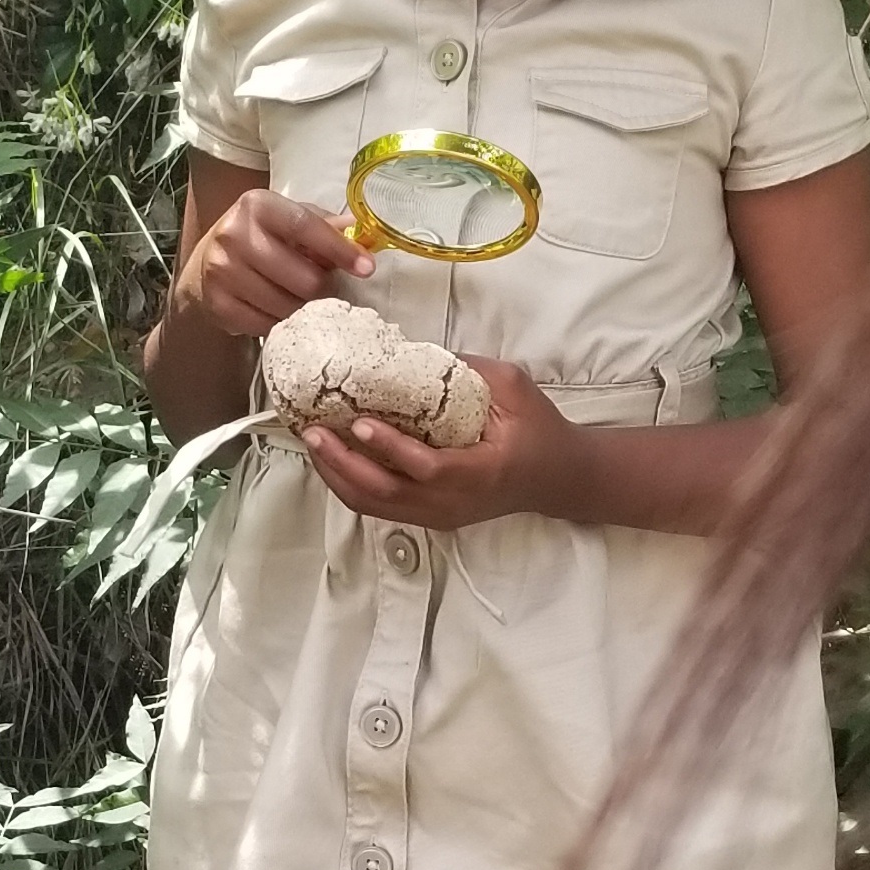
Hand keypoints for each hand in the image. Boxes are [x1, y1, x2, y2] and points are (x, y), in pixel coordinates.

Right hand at [175, 189, 372, 337]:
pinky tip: (279, 311)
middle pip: (303, 278)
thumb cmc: (261, 238)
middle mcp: (234, 234)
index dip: (340, 249)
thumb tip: (362, 231)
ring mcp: (222, 271)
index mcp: (257, 205)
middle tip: (325, 287)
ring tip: (302, 299)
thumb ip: (324, 224)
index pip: (305, 226)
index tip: (366, 268)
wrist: (207, 263)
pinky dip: (281, 323)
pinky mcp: (218, 304)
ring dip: (304, 309)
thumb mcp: (288, 219)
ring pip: (288, 306)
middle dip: (324, 288)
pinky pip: (267, 325)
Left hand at [301, 357, 580, 529]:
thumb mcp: (514, 388)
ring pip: (375, 505)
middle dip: (343, 463)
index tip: (359, 424)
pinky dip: (349, 484)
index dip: (389, 449)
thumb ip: (468, 370)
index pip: (427, 468)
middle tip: (313, 430)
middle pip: (386, 494)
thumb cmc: (538, 429)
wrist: (556, 478)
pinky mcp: (429, 517)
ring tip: (312, 441)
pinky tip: (330, 458)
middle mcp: (455, 502)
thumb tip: (411, 352)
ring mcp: (439, 515)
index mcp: (482, 472)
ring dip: (337, 475)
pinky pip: (379, 507)